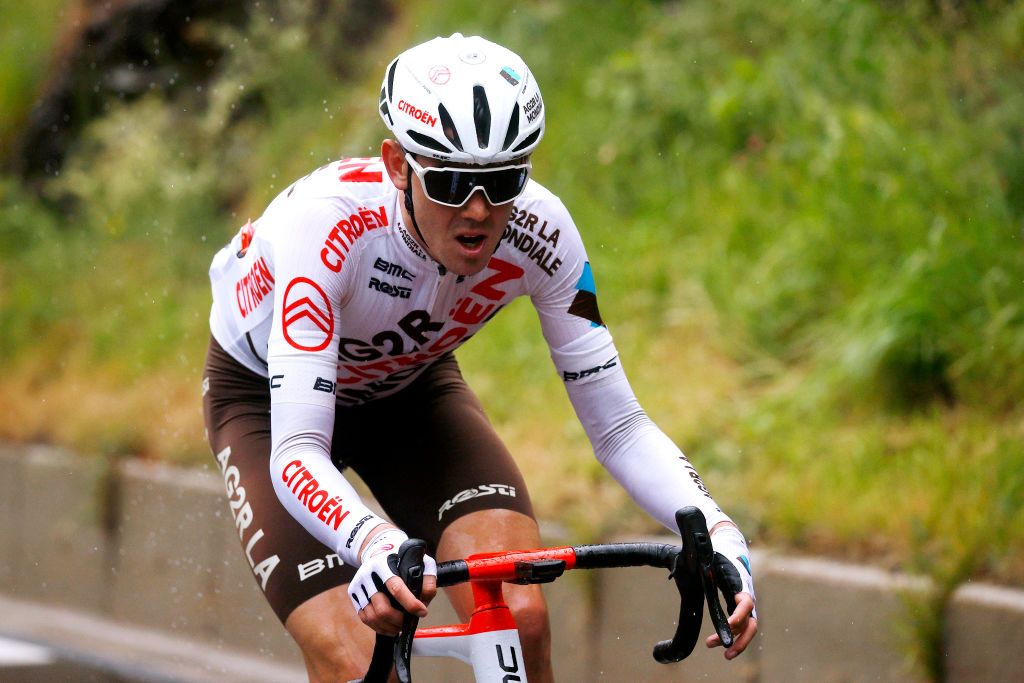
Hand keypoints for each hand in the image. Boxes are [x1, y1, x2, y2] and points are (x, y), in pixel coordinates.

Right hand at [347, 527, 437, 634]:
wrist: (377, 549)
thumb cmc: (401, 558)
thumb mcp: (419, 560)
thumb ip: (427, 578)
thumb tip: (424, 600)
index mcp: (383, 565)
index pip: (396, 588)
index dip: (410, 603)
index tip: (422, 612)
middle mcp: (368, 576)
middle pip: (382, 609)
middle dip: (399, 621)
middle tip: (409, 623)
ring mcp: (358, 586)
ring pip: (373, 617)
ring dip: (389, 627)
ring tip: (400, 627)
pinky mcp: (353, 595)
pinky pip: (365, 618)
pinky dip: (379, 627)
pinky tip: (390, 627)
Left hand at [705, 524, 757, 658]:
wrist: (729, 550)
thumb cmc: (715, 556)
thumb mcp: (705, 559)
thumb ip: (696, 564)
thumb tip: (678, 570)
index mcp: (738, 583)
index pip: (746, 602)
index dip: (740, 615)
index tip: (729, 624)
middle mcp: (745, 597)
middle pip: (751, 623)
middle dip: (741, 639)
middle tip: (726, 651)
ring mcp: (744, 605)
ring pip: (746, 629)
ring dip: (736, 642)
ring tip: (721, 653)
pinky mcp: (739, 610)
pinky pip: (739, 628)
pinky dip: (731, 637)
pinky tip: (715, 643)